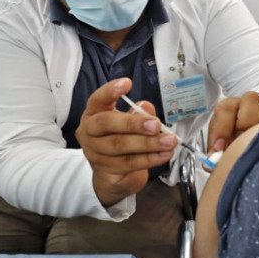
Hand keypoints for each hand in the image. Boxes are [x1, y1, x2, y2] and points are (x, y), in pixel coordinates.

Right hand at [76, 78, 176, 207]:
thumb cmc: (119, 139)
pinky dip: (150, 159)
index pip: (98, 99)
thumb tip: (146, 107)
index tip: (127, 83)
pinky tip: (164, 154)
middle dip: (134, 123)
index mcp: (93, 113)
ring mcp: (94, 153)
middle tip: (156, 124)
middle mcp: (89, 132)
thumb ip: (138, 113)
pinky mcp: (105, 171)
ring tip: (169, 141)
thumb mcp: (128, 123)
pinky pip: (129, 164)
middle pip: (106, 123)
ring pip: (120, 146)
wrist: (111, 174)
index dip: (111, 91)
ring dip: (149, 144)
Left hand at [206, 92, 258, 152]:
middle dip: (247, 120)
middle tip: (244, 139)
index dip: (222, 127)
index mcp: (230, 110)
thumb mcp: (223, 152)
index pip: (225, 108)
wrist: (253, 146)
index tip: (221, 147)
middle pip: (251, 98)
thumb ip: (217, 155)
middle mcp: (249, 105)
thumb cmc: (236, 148)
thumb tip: (213, 159)